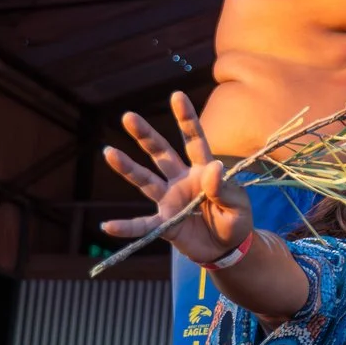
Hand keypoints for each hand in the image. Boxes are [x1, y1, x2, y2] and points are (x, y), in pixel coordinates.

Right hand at [101, 92, 254, 263]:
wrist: (228, 249)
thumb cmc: (236, 220)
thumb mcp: (238, 205)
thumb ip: (225, 188)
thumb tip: (213, 166)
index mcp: (203, 170)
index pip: (194, 141)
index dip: (186, 119)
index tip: (177, 95)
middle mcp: (181, 180)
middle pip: (161, 154)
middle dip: (145, 136)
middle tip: (128, 116)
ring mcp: (170, 200)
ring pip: (145, 180)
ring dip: (127, 168)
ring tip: (108, 152)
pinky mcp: (164, 224)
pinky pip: (143, 225)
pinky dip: (126, 227)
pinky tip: (107, 226)